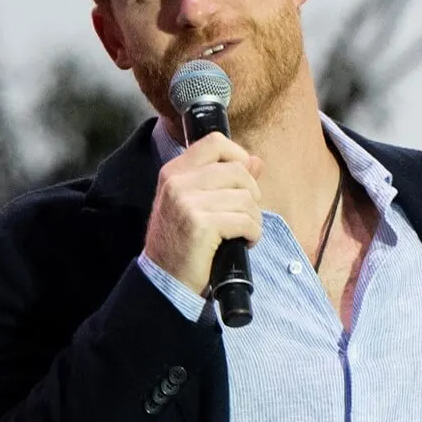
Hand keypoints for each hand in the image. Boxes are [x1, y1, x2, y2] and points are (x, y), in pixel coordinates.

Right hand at [143, 132, 264, 295]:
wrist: (165, 280)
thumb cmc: (182, 242)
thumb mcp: (196, 204)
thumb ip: (225, 179)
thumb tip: (255, 160)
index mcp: (174, 171)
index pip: (214, 142)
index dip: (237, 155)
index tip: (243, 179)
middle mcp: (178, 182)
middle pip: (236, 170)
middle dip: (251, 194)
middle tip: (245, 215)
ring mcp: (187, 202)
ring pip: (245, 197)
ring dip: (253, 218)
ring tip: (243, 232)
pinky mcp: (201, 225)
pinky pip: (245, 220)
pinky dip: (253, 233)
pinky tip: (245, 243)